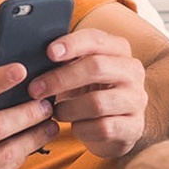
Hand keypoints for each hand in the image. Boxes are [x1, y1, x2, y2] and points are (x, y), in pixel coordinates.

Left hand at [26, 27, 146, 157]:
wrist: (116, 125)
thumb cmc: (90, 92)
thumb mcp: (79, 72)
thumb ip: (64, 61)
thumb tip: (32, 57)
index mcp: (118, 50)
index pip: (96, 39)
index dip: (72, 44)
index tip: (48, 53)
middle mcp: (132, 71)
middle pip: (96, 67)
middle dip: (60, 78)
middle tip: (35, 89)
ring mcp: (136, 100)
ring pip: (97, 102)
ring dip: (68, 109)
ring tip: (56, 112)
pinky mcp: (134, 126)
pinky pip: (103, 128)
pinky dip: (81, 129)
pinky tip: (74, 127)